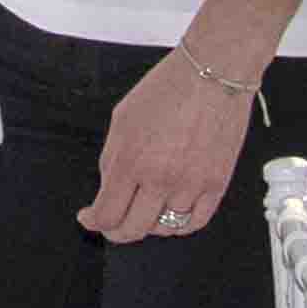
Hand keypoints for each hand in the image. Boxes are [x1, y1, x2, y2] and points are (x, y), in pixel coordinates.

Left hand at [82, 51, 260, 242]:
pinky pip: (195, 222)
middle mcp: (160, 178)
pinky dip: (180, 225)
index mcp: (130, 160)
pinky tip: (170, 215)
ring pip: (165, 228)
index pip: (107, 212)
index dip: (94, 222)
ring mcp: (191, 184)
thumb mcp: (122, 119)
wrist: (214, 75)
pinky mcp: (217, 184)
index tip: (89, 218)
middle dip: (117, 231)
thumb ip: (112, 157)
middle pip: (134, 229)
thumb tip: (109, 186)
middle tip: (112, 225)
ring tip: (143, 212)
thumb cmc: (168, 89)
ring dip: (150, 225)